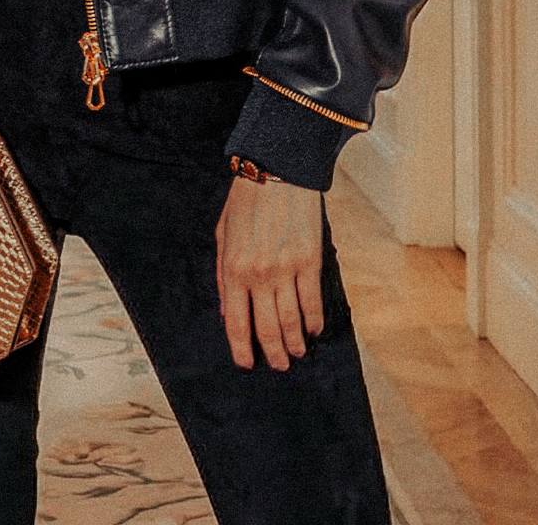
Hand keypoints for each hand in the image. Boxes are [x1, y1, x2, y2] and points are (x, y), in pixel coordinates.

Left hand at [216, 174, 326, 371]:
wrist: (276, 171)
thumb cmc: (245, 203)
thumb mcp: (222, 237)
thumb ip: (224, 277)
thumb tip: (228, 312)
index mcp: (234, 270)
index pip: (236, 323)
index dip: (241, 349)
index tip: (246, 364)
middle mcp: (259, 275)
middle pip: (267, 328)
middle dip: (273, 353)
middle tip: (278, 365)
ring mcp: (286, 269)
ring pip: (292, 321)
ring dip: (295, 343)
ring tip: (297, 354)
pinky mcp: (310, 261)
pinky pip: (313, 301)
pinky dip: (314, 321)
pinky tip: (314, 330)